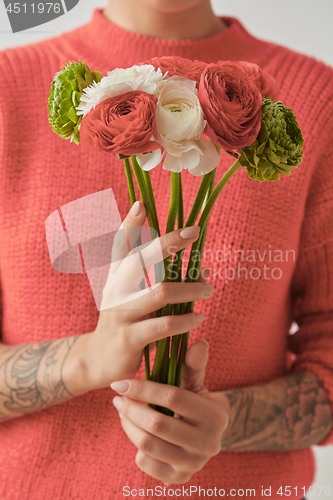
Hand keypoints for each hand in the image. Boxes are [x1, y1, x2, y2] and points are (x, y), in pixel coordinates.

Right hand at [82, 201, 214, 389]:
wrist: (100, 360)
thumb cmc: (126, 323)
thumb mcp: (138, 298)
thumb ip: (166, 281)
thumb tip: (204, 267)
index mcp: (116, 277)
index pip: (120, 244)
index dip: (129, 223)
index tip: (142, 203)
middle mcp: (115, 290)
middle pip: (139, 259)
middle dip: (167, 242)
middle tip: (195, 232)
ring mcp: (120, 313)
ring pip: (159, 292)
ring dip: (190, 288)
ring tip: (209, 289)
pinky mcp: (129, 338)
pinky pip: (162, 325)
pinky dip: (185, 320)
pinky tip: (198, 318)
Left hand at [111, 340, 229, 484]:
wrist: (206, 436)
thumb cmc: (195, 402)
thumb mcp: (195, 384)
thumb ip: (194, 365)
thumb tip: (200, 342)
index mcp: (216, 415)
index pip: (173, 397)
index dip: (144, 388)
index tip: (121, 382)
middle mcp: (209, 443)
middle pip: (158, 423)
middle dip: (131, 408)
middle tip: (116, 398)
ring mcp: (195, 464)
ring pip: (149, 444)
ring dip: (129, 425)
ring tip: (122, 412)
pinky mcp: (180, 478)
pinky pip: (147, 464)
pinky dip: (135, 447)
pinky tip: (134, 432)